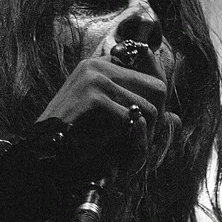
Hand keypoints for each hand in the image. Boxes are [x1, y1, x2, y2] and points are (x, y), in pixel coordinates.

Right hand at [36, 46, 180, 169]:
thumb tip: (176, 119)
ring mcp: (96, 79)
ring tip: (130, 154)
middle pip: (156, 88)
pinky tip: (117, 155)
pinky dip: (131, 142)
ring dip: (145, 136)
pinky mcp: (94, 97)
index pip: (150, 76)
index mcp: (100, 66)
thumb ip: (139, 115)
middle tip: (145, 143)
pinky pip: (132, 120)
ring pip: (148, 108)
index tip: (149, 128)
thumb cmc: (75, 140)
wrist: (44, 153)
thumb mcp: (110, 123)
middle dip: (157, 120)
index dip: (156, 105)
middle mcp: (99, 66)